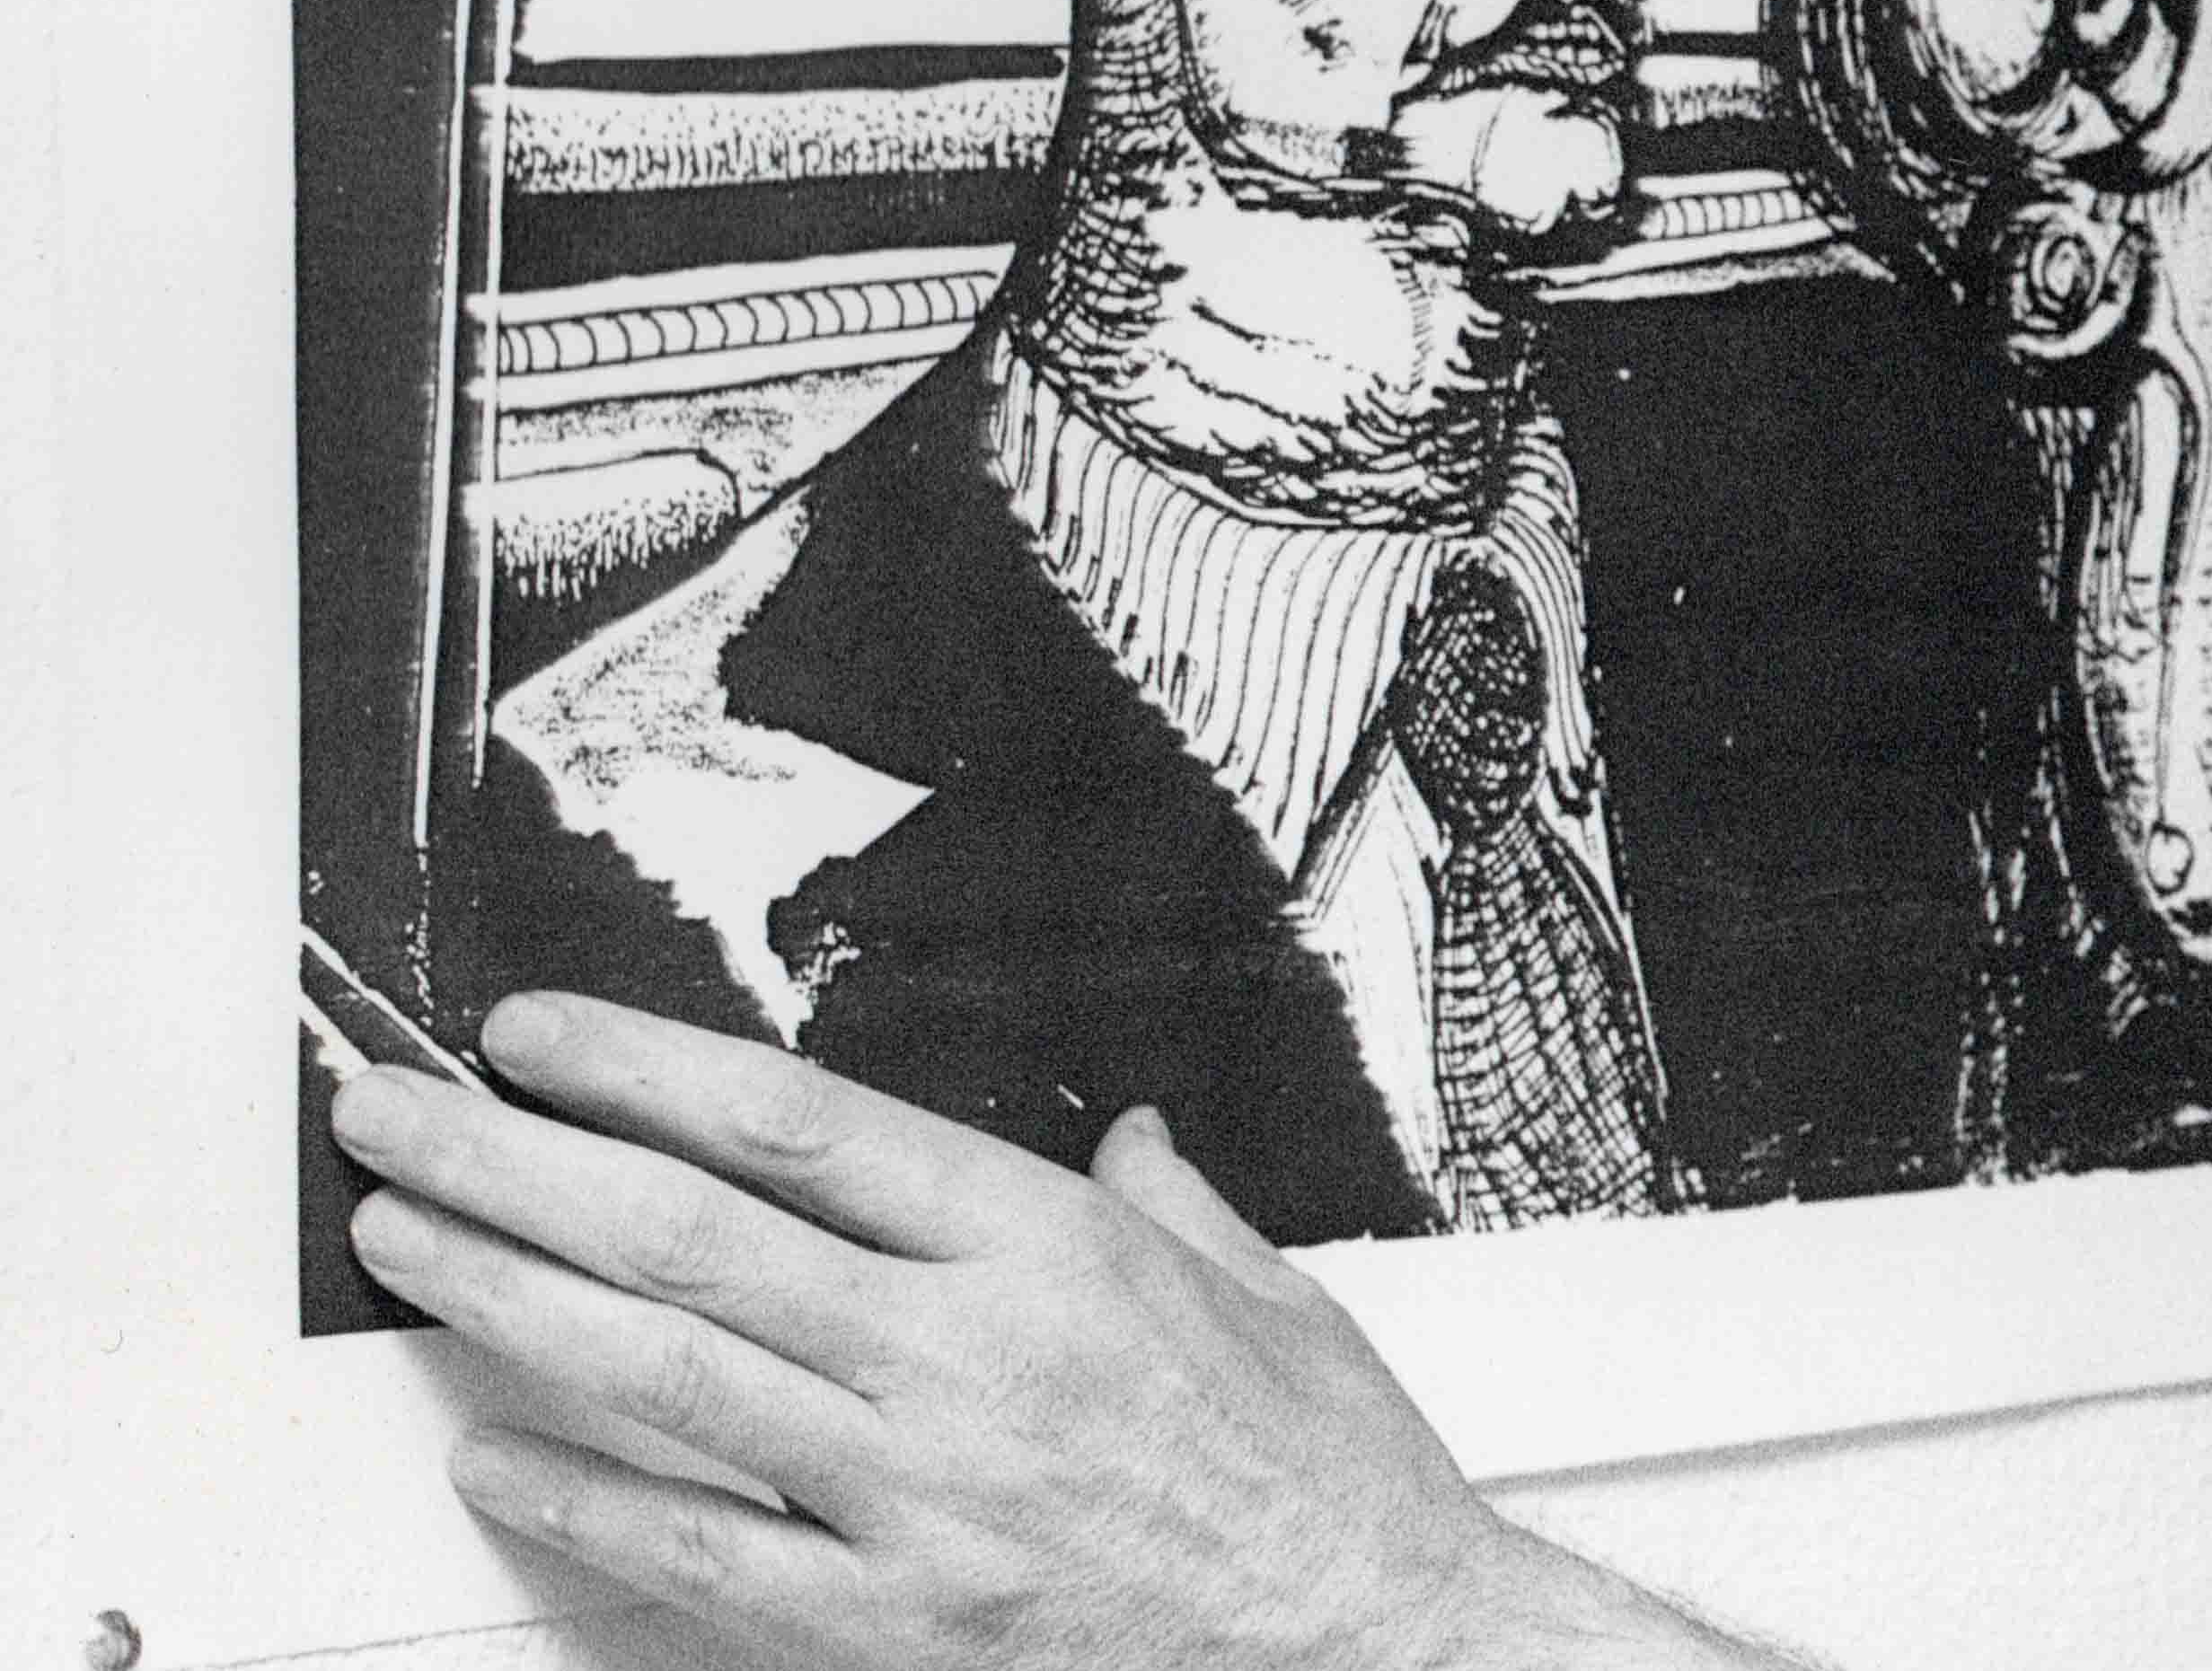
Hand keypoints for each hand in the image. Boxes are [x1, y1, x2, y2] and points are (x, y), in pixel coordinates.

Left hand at [329, 993, 1777, 1670]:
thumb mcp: (1274, 1294)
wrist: (1377, 1654)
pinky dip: (583, 1505)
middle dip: (516, 1163)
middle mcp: (968, 1361)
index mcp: (1054, 1252)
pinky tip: (496, 1461)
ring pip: (664, 1376)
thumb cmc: (1329, 1485)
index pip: (796, 1127)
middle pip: (687, 1234)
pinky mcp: (894, 1627)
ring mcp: (918, 1501)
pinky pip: (699, 1558)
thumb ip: (1173, 1205)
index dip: (641, 1069)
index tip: (538, 1034)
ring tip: (407, 1244)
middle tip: (402, 1115)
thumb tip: (1129, 1141)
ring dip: (507, 1302)